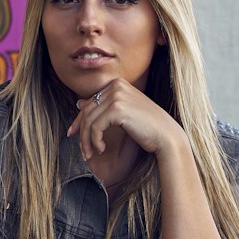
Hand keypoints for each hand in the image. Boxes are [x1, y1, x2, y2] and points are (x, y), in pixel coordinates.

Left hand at [68, 78, 182, 162]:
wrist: (166, 136)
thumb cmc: (147, 127)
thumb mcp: (122, 114)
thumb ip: (103, 107)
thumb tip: (79, 103)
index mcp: (117, 84)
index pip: (90, 102)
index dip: (79, 120)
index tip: (73, 134)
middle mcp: (116, 86)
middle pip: (87, 110)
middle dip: (81, 132)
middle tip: (82, 150)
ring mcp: (117, 95)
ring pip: (89, 120)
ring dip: (86, 140)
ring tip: (90, 154)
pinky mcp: (117, 108)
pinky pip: (96, 126)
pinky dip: (95, 140)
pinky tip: (101, 149)